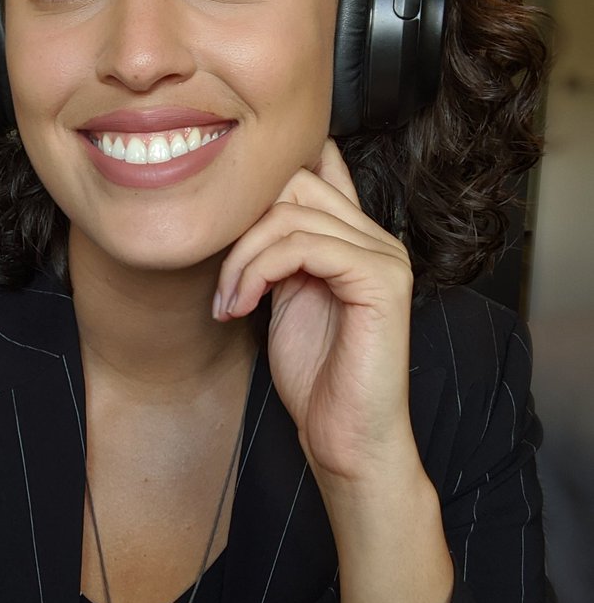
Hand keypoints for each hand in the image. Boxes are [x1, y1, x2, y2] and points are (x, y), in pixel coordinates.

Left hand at [214, 139, 415, 487]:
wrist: (345, 437)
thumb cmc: (315, 375)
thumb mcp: (283, 294)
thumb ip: (276, 248)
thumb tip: (236, 209)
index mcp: (354, 235)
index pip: (314, 165)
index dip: (260, 180)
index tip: (218, 225)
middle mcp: (376, 236)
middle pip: (293, 181)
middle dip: (240, 226)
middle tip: (222, 281)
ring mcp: (384, 256)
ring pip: (291, 215)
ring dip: (242, 258)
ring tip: (228, 302)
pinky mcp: (380, 281)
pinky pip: (306, 246)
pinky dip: (260, 271)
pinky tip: (243, 306)